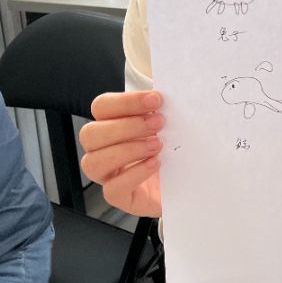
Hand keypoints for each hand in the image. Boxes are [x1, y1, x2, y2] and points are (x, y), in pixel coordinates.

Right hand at [79, 91, 163, 216]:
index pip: (101, 107)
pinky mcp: (122, 198)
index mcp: (112, 125)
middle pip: (90, 134)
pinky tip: (155, 163)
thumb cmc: (175, 147)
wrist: (191, 181)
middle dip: (126, 126)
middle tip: (158, 123)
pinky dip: (134, 174)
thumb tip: (170, 84)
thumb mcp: (171, 122)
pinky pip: (112, 189)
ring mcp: (109, 176)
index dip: (125, 102)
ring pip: (93, 162)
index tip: (155, 100)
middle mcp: (104, 149)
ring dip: (127, 150)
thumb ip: (163, 105)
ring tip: (157, 145)